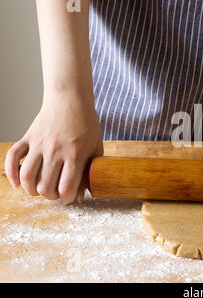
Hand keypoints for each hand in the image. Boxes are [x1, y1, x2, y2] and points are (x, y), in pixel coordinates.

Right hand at [4, 89, 102, 203]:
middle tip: (56, 191)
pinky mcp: (27, 138)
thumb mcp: (96, 148)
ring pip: (27, 176)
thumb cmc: (86, 125)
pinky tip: (18, 183)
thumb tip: (80, 195)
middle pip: (45, 187)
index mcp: (75, 155)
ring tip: (39, 189)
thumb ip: (91, 171)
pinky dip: (11, 173)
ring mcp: (39, 144)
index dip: (68, 198)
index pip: (66, 188)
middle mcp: (55, 151)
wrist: (70, 99)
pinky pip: (11, 157)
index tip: (71, 195)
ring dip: (31, 189)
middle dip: (51, 196)